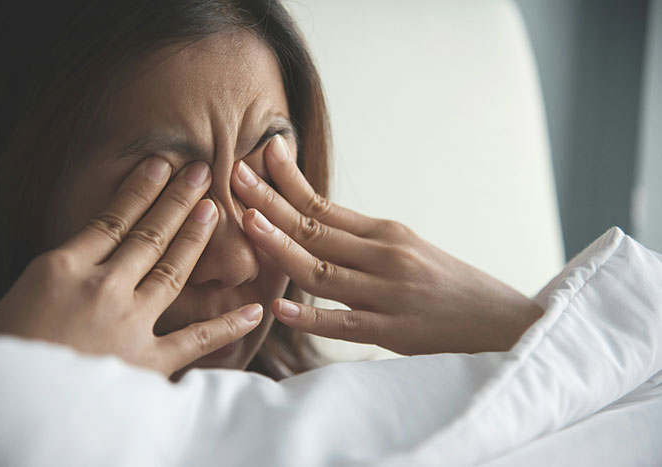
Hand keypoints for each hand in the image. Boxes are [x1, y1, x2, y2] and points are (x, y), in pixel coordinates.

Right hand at [0, 157, 262, 375]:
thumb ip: (38, 291)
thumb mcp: (4, 311)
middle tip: (201, 172)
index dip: (140, 190)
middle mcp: (102, 287)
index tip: (161, 166)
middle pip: (148, 235)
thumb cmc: (1, 359)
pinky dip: (228, 325)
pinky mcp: (148, 361)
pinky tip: (254, 309)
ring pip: (173, 270)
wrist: (13, 408)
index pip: (110, 220)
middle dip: (177, 201)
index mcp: (62, 269)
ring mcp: (129, 322)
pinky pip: (197, 339)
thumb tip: (39, 286)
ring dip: (196, 238)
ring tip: (215, 209)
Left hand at [231, 136, 543, 354]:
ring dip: (282, 245)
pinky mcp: (393, 331)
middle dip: (271, 201)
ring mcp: (388, 293)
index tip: (261, 154)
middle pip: (316, 228)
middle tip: (234, 175)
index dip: (289, 181)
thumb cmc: (447, 283)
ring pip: (323, 270)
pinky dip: (311, 315)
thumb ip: (360, 239)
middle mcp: (385, 255)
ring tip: (247, 223)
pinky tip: (279, 306)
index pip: (325, 204)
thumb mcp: (407, 248)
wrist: (500, 320)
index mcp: (386, 233)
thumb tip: (312, 223)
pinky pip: (344, 323)